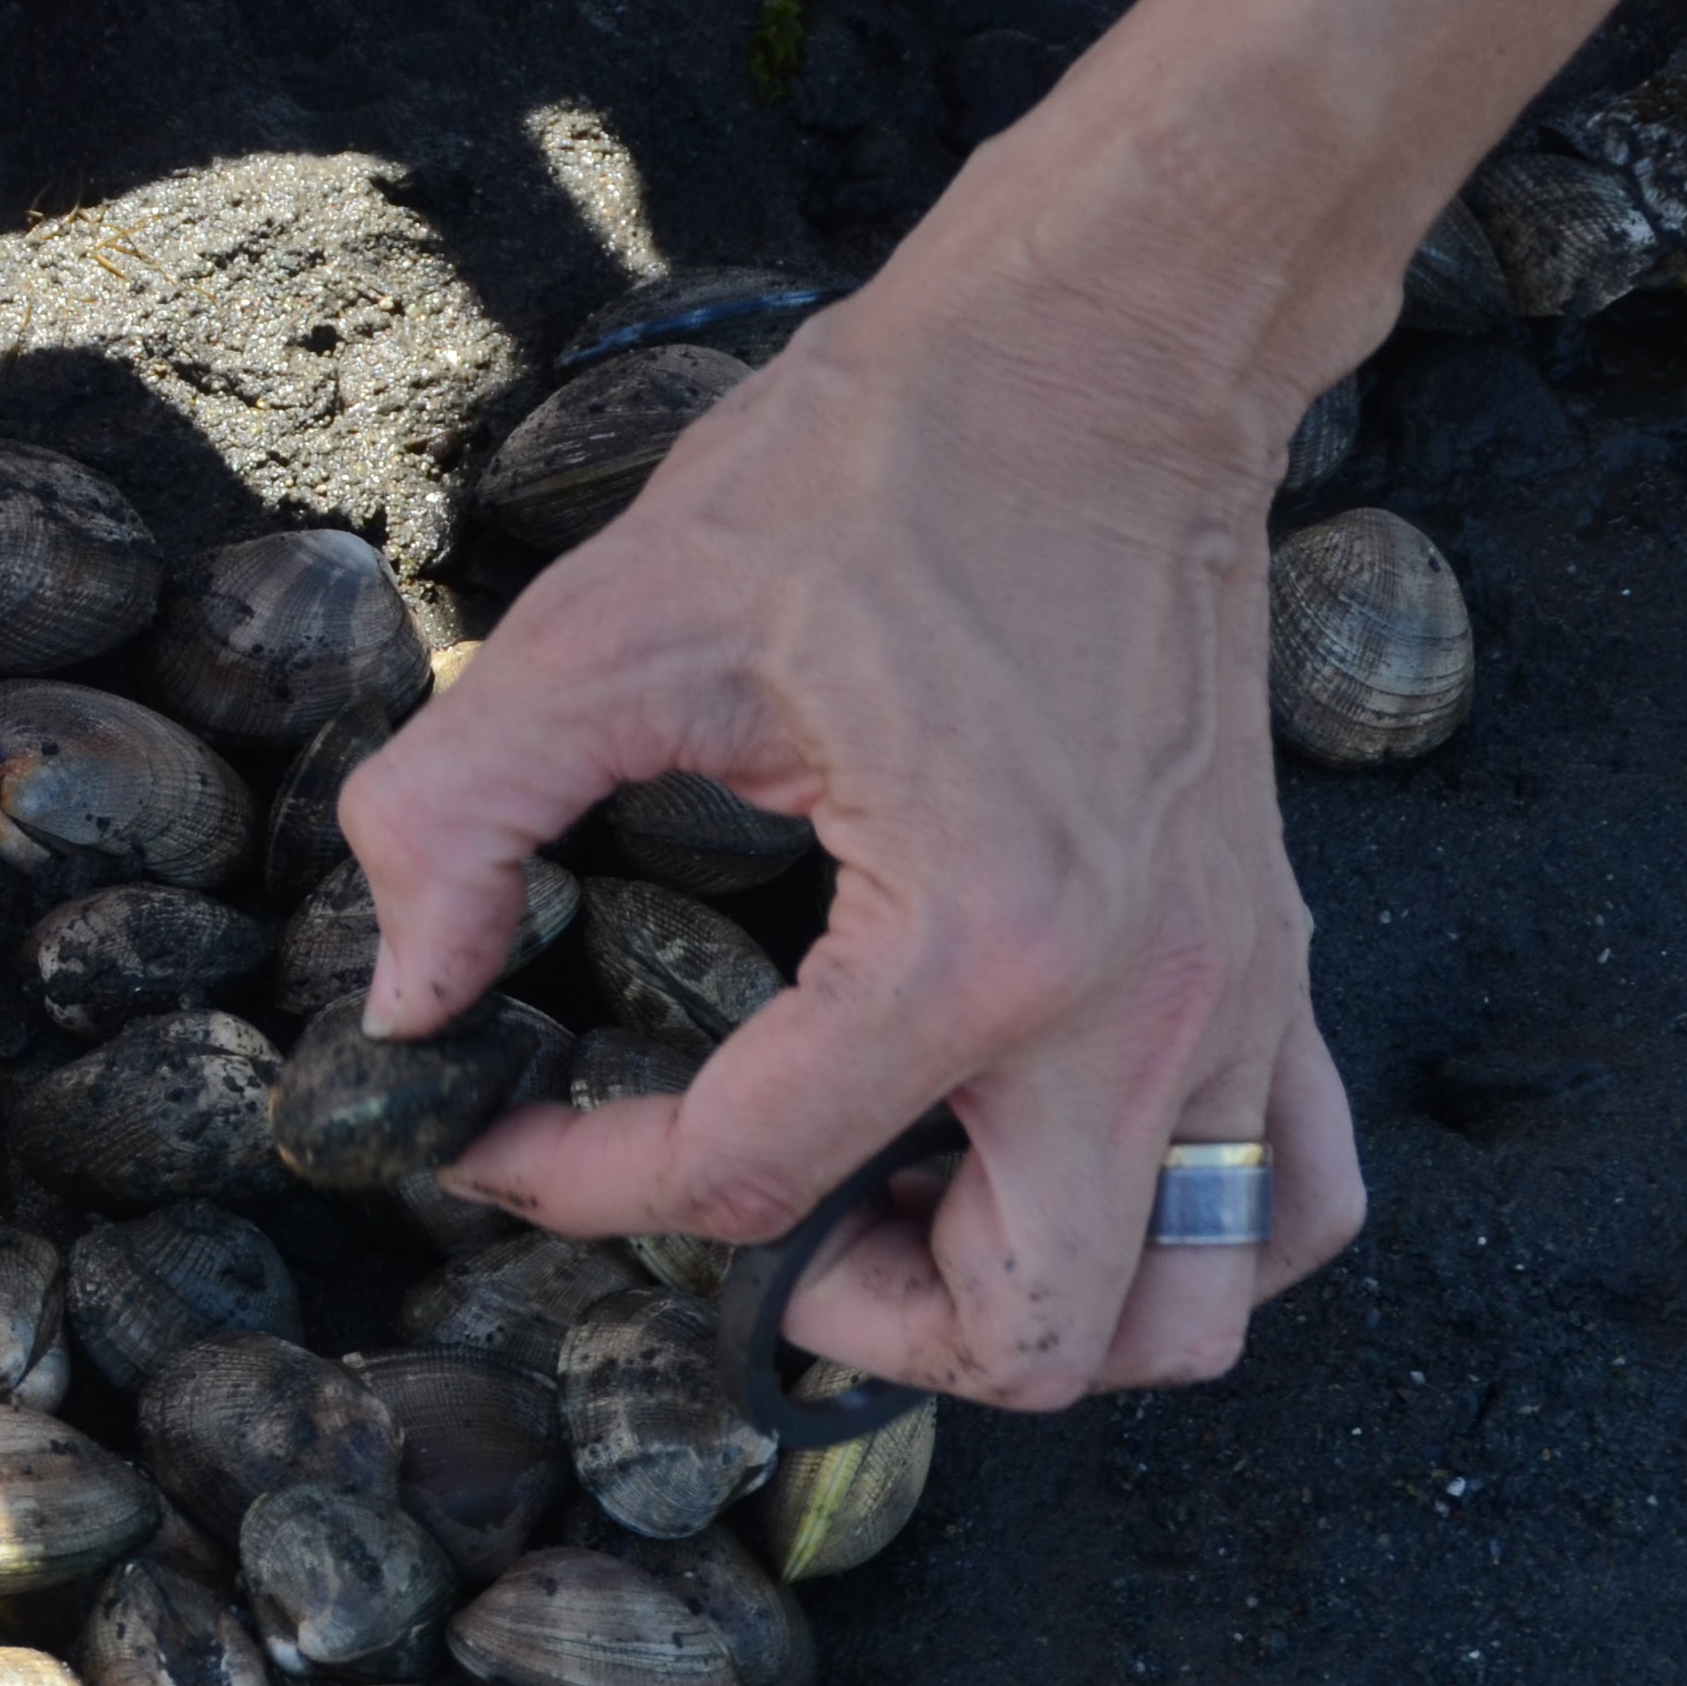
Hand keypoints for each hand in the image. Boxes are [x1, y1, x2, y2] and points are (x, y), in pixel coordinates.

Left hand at [341, 153, 1369, 1408]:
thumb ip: (453, 814)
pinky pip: (1286, 1203)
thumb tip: (400, 1003)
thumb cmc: (874, 472)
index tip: (497, 1135)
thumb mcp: (607, 624)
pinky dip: (1176, 1240)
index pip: (757, 1182)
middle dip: (853, 1318)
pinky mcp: (1271, 965)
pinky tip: (1029, 1155)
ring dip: (1025, 1307)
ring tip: (890, 1195)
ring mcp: (1234, 999)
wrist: (1106, 349)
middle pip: (1031, 1337)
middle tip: (744, 1206)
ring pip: (1181, 1311)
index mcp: (978, 940)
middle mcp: (1139, 1007)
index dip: (583, 1187)